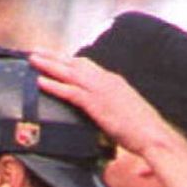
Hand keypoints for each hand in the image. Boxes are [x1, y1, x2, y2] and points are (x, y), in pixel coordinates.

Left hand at [29, 51, 171, 156]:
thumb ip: (112, 110)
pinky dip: (54, 85)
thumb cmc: (143, 130)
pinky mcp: (96, 104)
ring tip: (32, 60)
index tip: (55, 58)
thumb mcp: (125, 113)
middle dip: (54, 57)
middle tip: (36, 51)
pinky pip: (70, 92)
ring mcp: (101, 91)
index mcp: (114, 81)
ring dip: (49, 65)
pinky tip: (39, 82)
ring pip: (69, 73)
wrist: (154, 135)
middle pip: (75, 63)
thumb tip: (106, 115)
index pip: (88, 66)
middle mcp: (106, 80)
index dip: (69, 61)